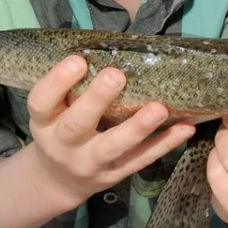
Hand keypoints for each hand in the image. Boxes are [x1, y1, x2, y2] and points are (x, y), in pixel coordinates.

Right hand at [26, 56, 195, 208]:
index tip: (78, 60)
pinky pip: (142, 159)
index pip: (42, 103)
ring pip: (114, 147)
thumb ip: (73, 88)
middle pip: (77, 125)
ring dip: (138, 128)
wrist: (59, 180)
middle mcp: (64, 145)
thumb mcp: (55, 111)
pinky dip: (165, 144)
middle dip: (96, 100)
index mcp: (45, 123)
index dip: (57, 82)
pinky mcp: (116, 174)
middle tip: (116, 76)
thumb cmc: (62, 129)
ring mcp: (91, 163)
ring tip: (160, 108)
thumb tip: (110, 47)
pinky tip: (185, 128)